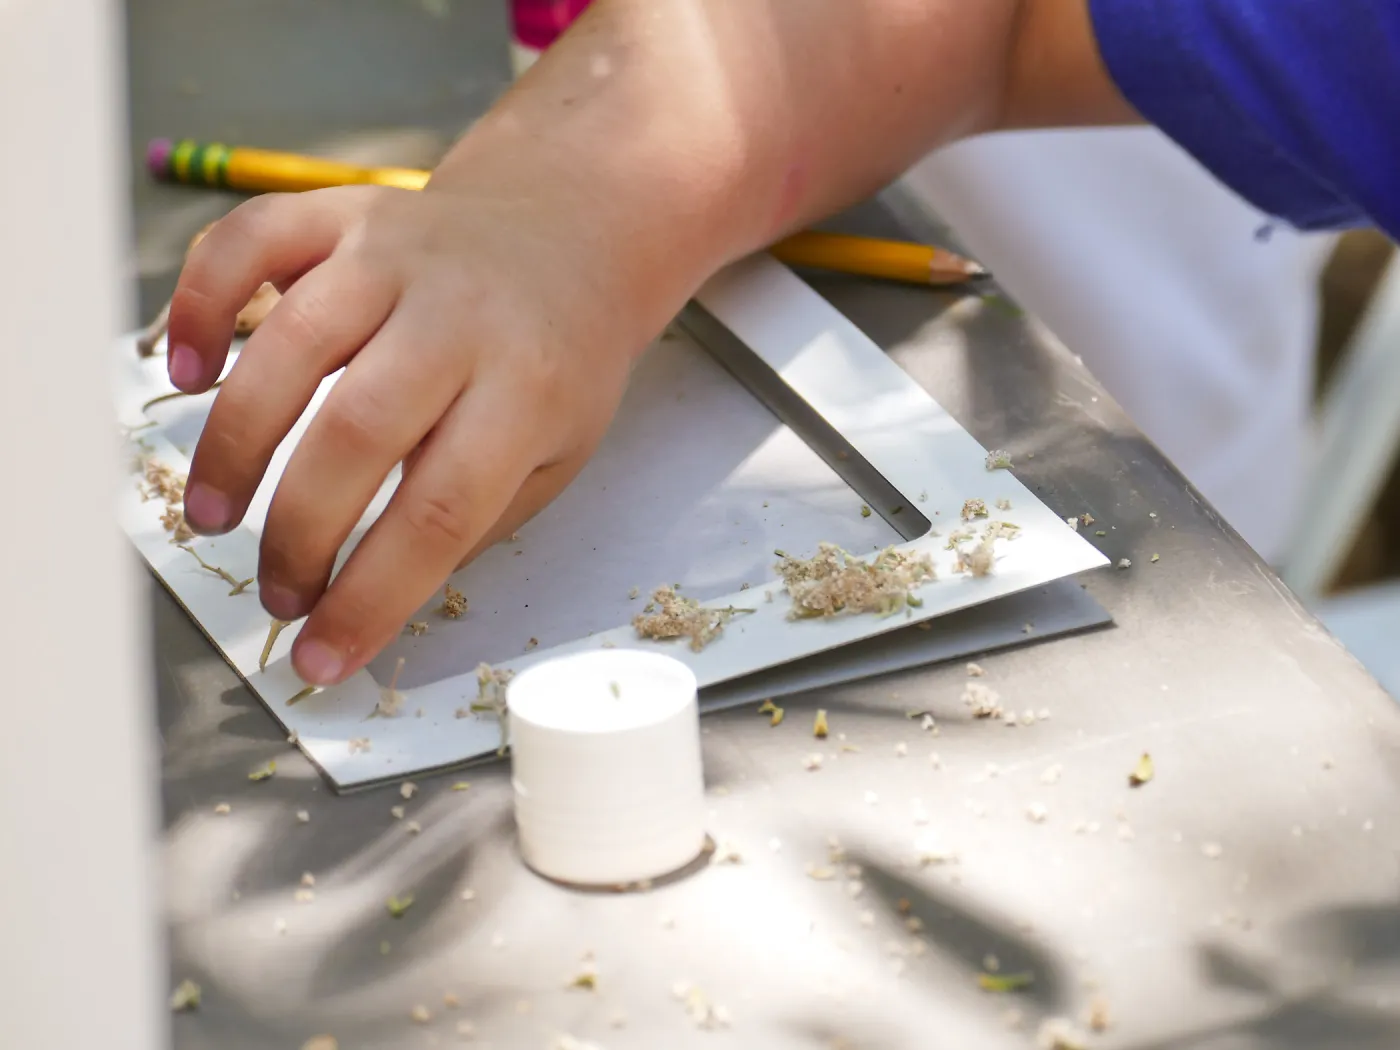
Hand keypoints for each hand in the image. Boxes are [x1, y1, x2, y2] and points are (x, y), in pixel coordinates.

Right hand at [166, 179, 658, 684]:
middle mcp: (458, 316)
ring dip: (235, 442)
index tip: (323, 657)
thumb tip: (370, 594)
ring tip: (214, 515)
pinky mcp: (344, 212)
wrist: (569, 234)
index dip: (372, 595)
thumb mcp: (560, 453)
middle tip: (278, 593)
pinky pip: (250, 243)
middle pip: (357, 432)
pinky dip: (200, 303)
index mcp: (527, 389)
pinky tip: (187, 373)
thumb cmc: (559, 363)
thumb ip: (476, 516)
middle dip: (298, 534)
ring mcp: (395, 254)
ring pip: (291, 343)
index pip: (440, 510)